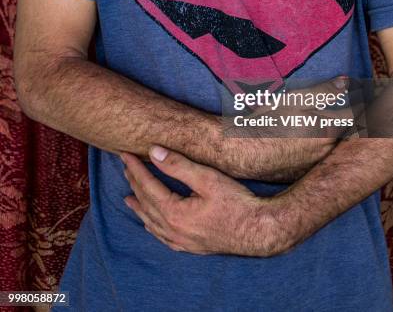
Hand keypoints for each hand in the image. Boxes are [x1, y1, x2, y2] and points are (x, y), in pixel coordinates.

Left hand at [120, 146, 292, 256]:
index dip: (135, 169)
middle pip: (147, 204)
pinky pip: (163, 238)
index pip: (147, 186)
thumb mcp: (207, 179)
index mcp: (174, 214)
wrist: (259, 230)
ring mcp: (182, 242)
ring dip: (140, 207)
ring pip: (152, 223)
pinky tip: (151, 225)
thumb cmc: (237, 202)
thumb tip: (154, 152)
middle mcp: (174, 231)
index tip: (125, 155)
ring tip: (128, 197)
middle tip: (125, 168)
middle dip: (135, 184)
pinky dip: (153, 227)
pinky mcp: (192, 247)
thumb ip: (179, 166)